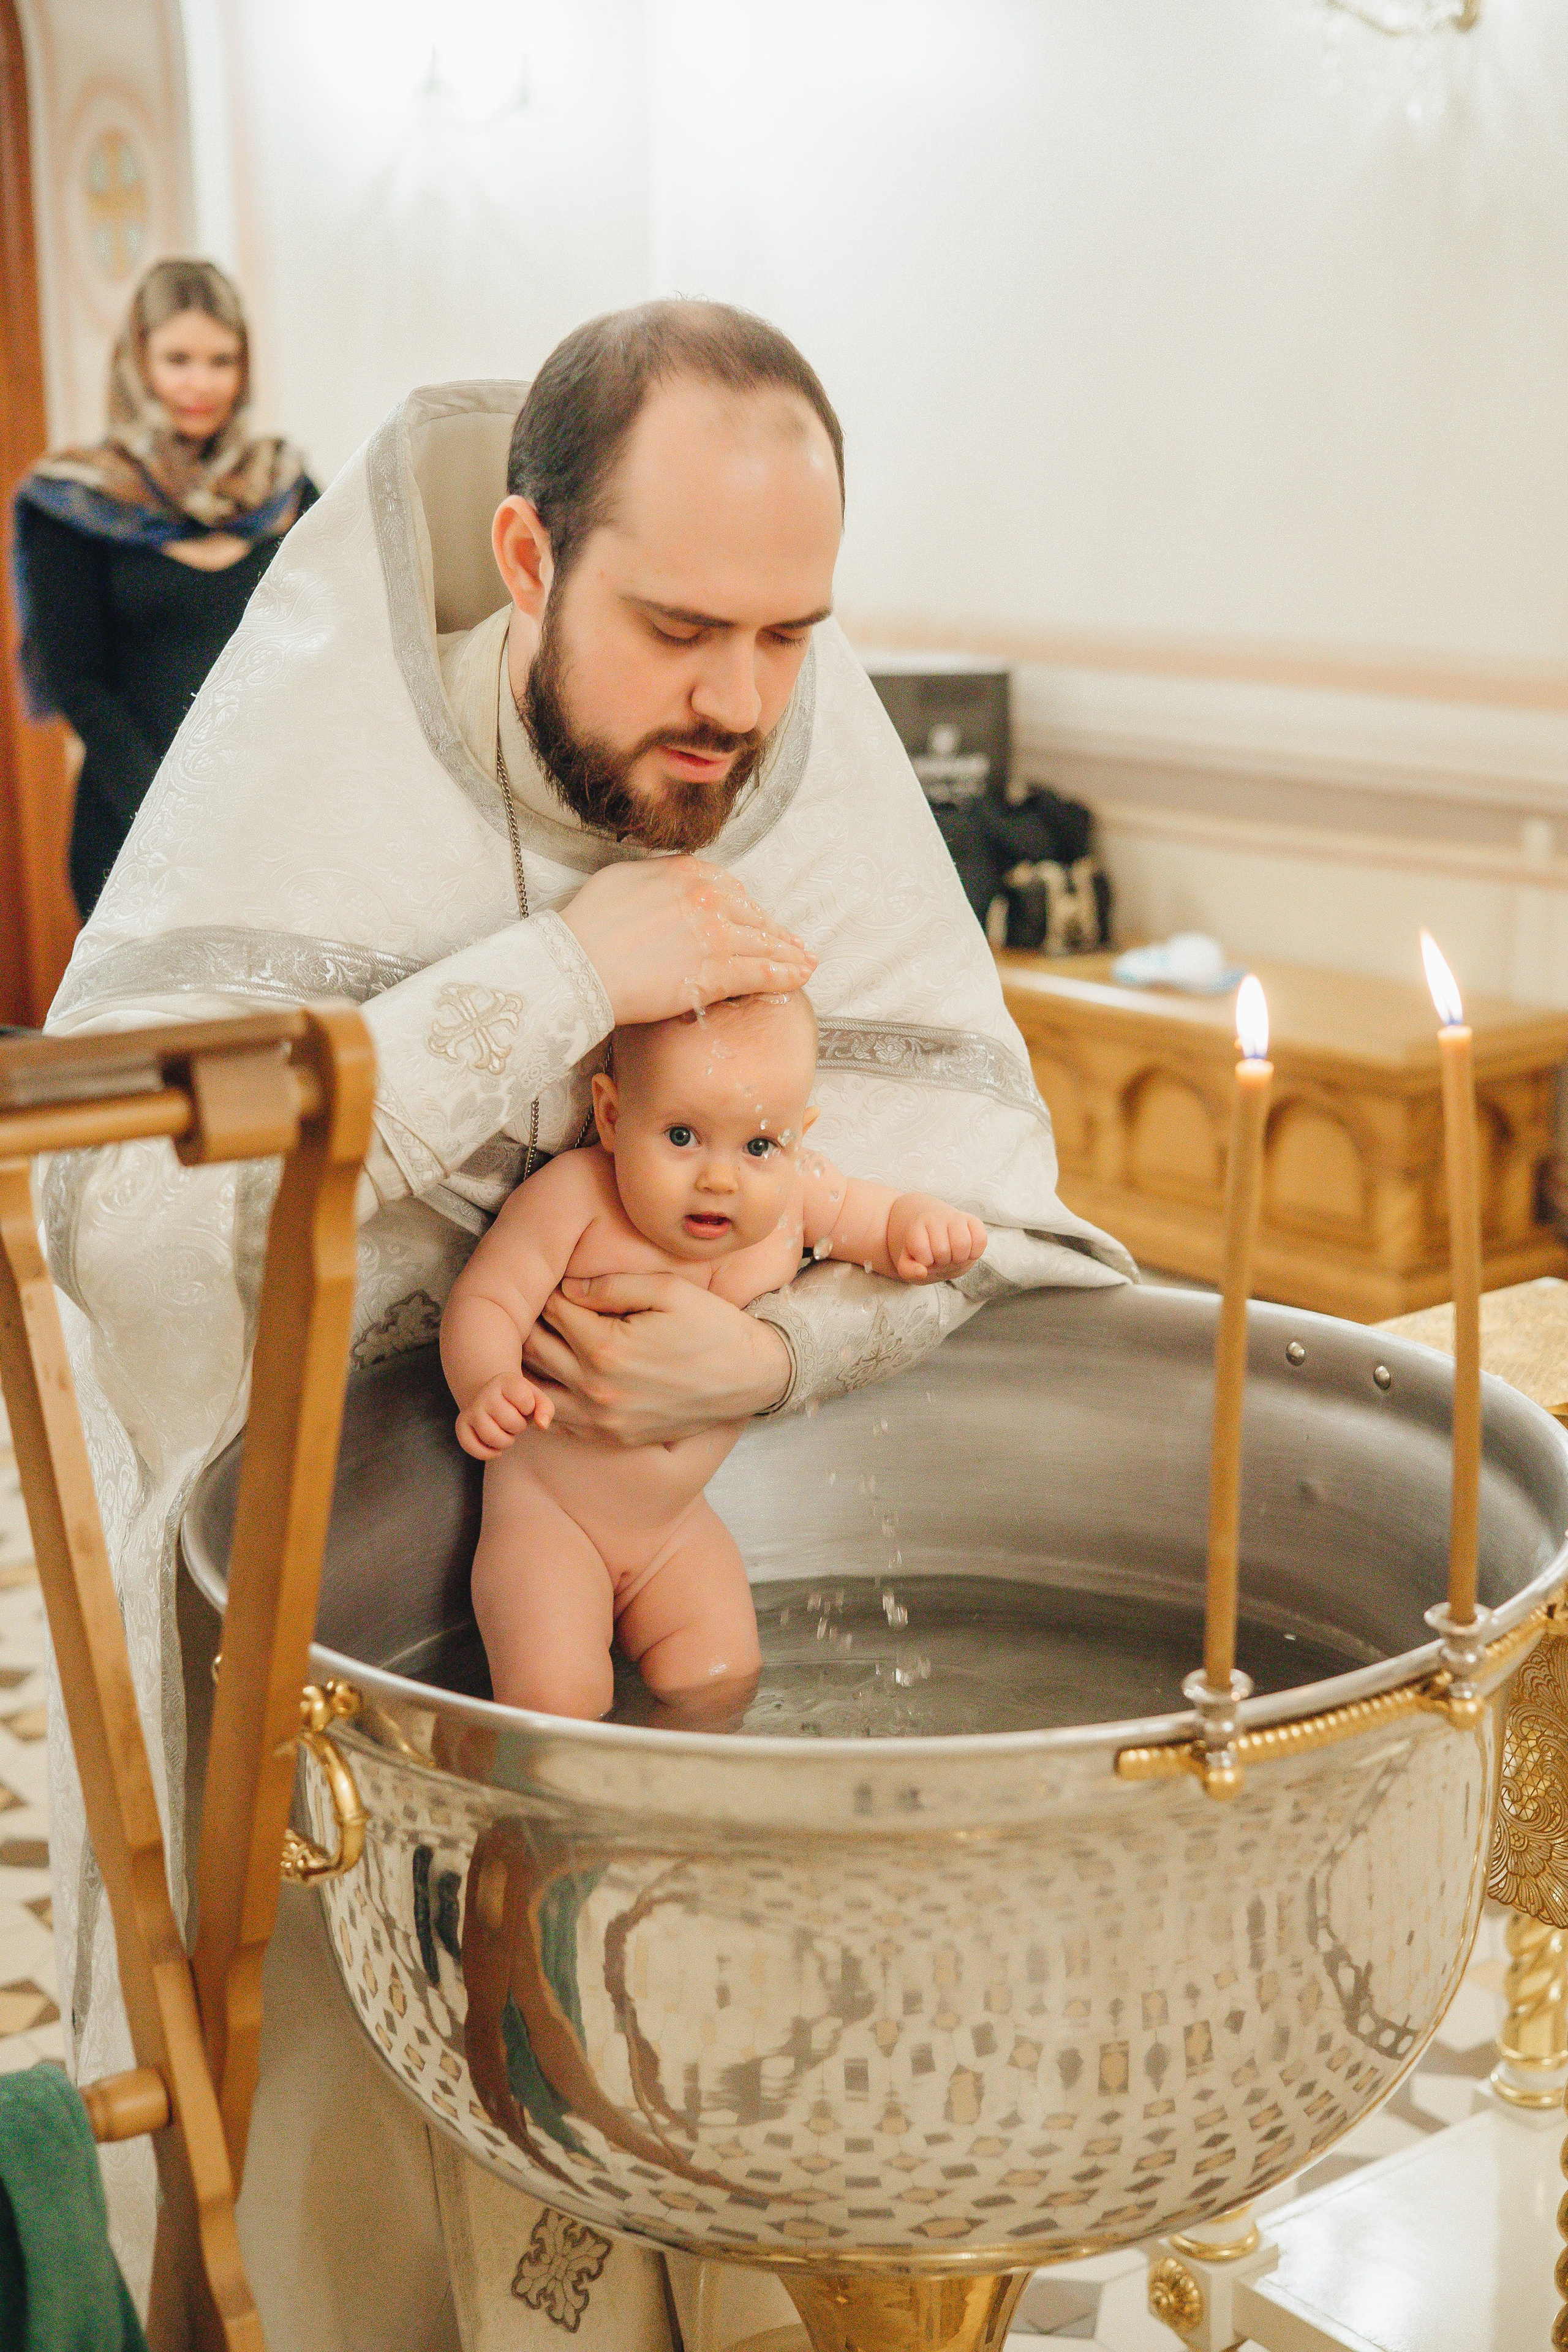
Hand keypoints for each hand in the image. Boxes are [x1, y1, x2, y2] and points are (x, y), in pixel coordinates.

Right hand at [455, 1371, 554, 1459]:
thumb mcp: (536, 1399)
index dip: (530, 1408)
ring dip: (505, 1442)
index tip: (525, 1405)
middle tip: (514, 1421)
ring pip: (492, 1437)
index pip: (525, 1401)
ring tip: (505, 1432)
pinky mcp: (461, 1424)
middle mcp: (485, 1393)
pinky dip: (486, 1454)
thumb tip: (542, 1425)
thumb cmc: (519, 1401)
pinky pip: (471, 1447)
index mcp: (505, 1381)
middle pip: (511, 1422)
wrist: (493, 1396)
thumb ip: (546, 1409)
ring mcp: (471, 1409)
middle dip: (518, 1427)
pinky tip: (495, 1449)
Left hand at [520, 1273, 790, 1444]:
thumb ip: (611, 1284)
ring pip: (535, 1390)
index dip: (552, 1289)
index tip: (562, 1280)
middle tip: (551, 1306)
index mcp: (606, 1347)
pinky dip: (547, 1397)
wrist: (752, 1377)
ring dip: (533, 1363)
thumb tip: (567, 1286)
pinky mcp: (613, 1438)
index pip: (551, 1310)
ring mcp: (603, 1420)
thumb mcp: (668, 1289)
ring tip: (552, 1339)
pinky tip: (563, 1374)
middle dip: (535, 1322)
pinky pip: (558, 1420)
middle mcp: (596, 1389)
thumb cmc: (713, 1326)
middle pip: (533, 1349)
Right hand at [559, 857, 815, 1025]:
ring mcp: (717, 936)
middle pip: (752, 915)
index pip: (730, 888)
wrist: (577, 965)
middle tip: (792, 943)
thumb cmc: (588, 924)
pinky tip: (800, 977)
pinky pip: (762, 973)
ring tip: (806, 961)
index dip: (747, 907)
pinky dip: (786, 975)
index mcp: (686, 871)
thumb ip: (659, 874)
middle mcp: (708, 898)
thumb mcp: (623, 877)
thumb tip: (674, 877)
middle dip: (774, 931)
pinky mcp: (717, 973)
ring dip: (789, 953)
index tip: (756, 918)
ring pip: (764, 944)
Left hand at [885, 1195, 987, 1282]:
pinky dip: (975, 1253)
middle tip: (939, 1258)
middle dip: (941, 1262)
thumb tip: (922, 1271)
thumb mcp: (907, 1262)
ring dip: (958, 1258)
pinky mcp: (973, 1221)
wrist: (937, 1236)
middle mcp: (936, 1217)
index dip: (924, 1261)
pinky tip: (966, 1252)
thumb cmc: (923, 1252)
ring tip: (952, 1256)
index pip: (921, 1249)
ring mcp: (956, 1217)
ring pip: (963, 1244)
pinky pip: (980, 1239)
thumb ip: (908, 1270)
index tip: (924, 1258)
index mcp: (916, 1226)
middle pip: (943, 1250)